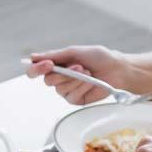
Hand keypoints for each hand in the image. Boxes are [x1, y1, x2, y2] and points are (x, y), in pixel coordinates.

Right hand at [24, 46, 140, 105]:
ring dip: (75, 79)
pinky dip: (82, 87)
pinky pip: (71, 96)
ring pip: (60, 89)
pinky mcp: (76, 99)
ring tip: (88, 72)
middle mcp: (59, 78)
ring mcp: (67, 90)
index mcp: (56, 65)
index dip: (37, 69)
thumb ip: (55, 55)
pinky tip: (90, 82)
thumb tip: (33, 57)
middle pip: (47, 81)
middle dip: (63, 73)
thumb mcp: (75, 52)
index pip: (36, 70)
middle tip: (78, 66)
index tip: (48, 64)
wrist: (117, 69)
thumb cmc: (99, 57)